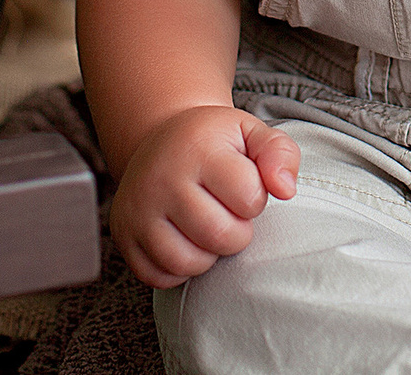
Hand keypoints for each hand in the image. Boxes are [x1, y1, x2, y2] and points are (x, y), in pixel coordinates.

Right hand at [106, 104, 299, 287]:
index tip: (244, 185)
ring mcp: (137, 211)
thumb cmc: (214, 143)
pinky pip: (160, 277)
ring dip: (210, 254)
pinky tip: (185, 240)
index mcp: (198, 149)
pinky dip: (180, 269)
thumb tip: (286, 190)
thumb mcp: (251, 133)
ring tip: (208, 227)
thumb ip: (280, 154)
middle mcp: (161, 179)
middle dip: (238, 232)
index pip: (249, 197)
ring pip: (190, 263)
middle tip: (229, 212)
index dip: (256, 197)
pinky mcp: (123, 237)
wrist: (160, 141)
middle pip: (221, 236)